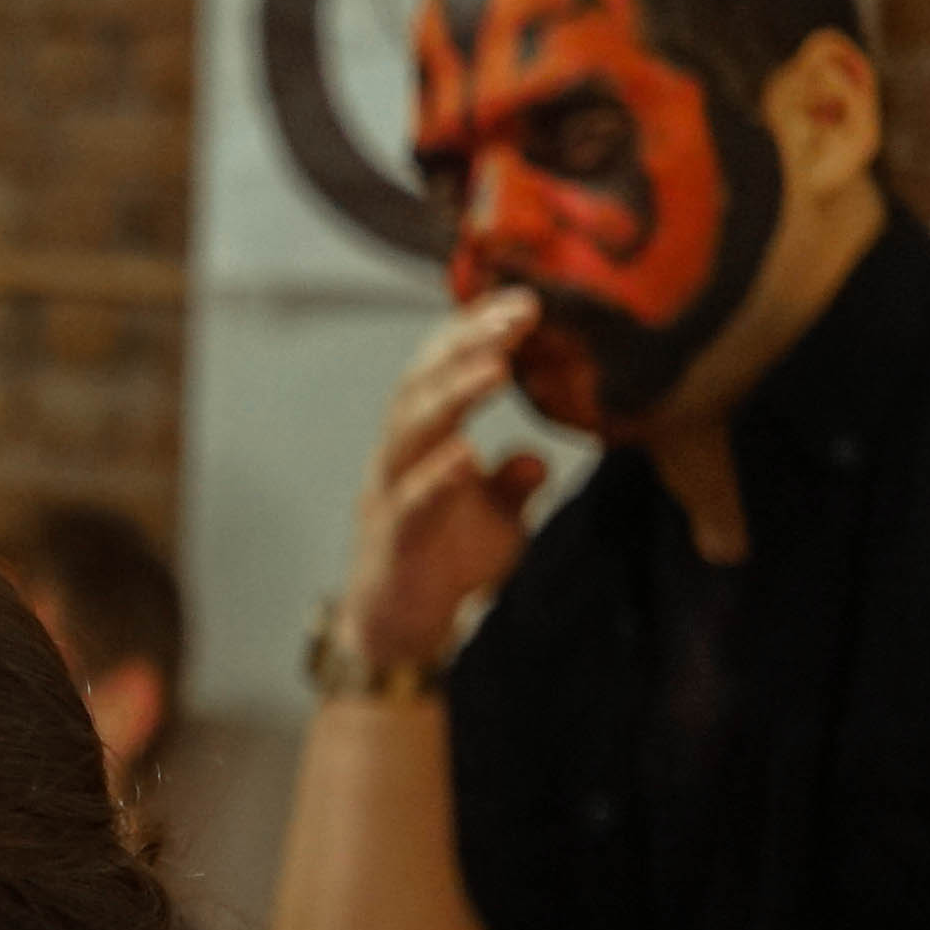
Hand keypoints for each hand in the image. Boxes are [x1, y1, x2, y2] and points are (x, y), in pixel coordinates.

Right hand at [344, 290, 554, 671]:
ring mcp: (390, 494)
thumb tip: (539, 455)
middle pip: (424, 383)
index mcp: (422, 438)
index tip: (527, 299)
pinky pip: (412, 502)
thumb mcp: (496, 518)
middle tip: (521, 312)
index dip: (477, 329)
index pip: (443, 368)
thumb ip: (514, 482)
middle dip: (470, 343)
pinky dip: (437, 476)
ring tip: (496, 366)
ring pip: (411, 430)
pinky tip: (465, 453)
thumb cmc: (443, 563)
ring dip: (453, 395)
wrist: (398, 630)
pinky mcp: (393, 541)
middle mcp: (399, 454)